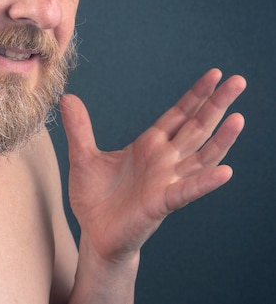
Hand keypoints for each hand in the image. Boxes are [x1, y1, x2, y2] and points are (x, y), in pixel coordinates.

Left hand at [61, 69, 245, 261]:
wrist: (94, 233)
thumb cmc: (95, 197)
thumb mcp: (82, 157)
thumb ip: (79, 128)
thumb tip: (67, 98)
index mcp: (148, 145)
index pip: (178, 115)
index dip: (196, 95)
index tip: (215, 74)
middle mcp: (164, 160)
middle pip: (196, 127)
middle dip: (216, 105)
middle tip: (239, 81)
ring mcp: (166, 181)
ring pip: (201, 157)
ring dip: (221, 139)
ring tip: (238, 118)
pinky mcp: (161, 203)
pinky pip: (187, 191)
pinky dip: (205, 183)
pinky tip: (224, 172)